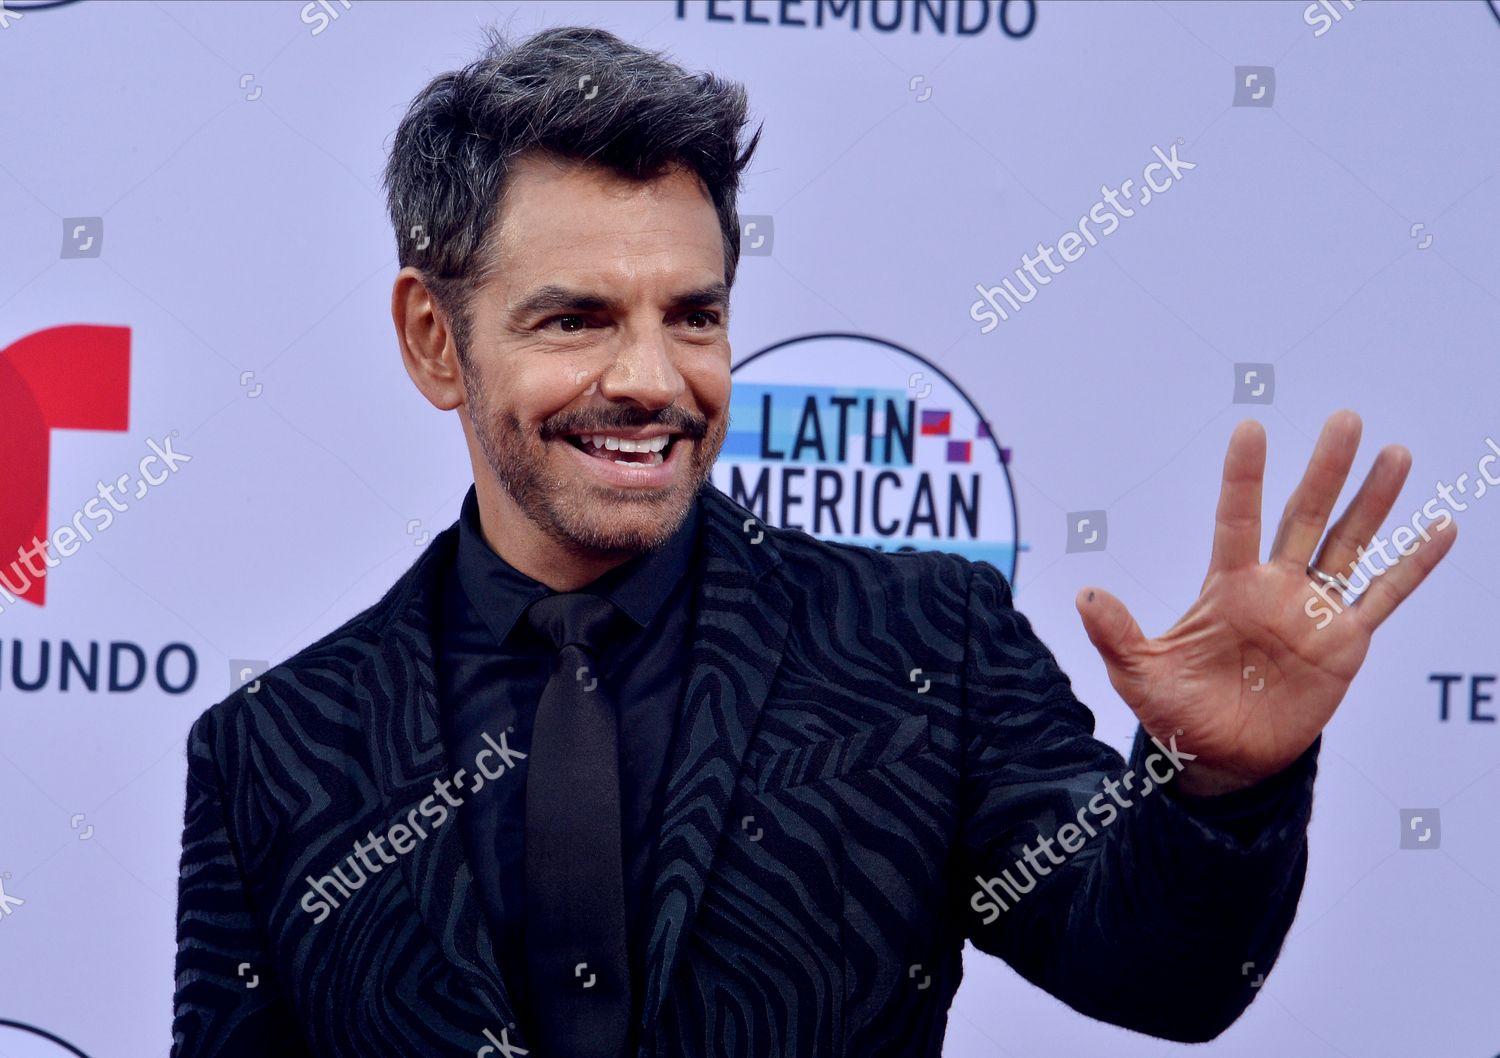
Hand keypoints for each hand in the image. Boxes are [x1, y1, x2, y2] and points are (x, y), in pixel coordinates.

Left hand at [1075, 410, 1456, 796]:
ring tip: (1395, 453)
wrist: (1220, 758)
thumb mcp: (1138, 673)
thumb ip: (1116, 634)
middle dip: (1325, 471)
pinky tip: (1439, 529)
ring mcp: (1312, 612)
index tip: (1251, 428)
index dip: (1243, 477)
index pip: (1235, 519)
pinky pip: (1383, 597)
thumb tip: (1084, 594)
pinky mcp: (1344, 643)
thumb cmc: (1175, 711)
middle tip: (1345, 419)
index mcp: (1226, 586)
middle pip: (1304, 517)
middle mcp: (1274, 587)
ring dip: (1373, 502)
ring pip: (1349, 544)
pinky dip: (1411, 566)